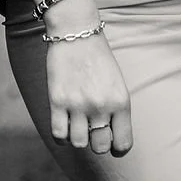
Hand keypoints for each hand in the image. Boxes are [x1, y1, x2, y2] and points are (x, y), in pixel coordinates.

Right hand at [46, 31, 132, 156]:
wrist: (76, 32)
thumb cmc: (98, 58)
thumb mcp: (117, 84)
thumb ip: (116, 110)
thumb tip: (111, 138)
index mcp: (121, 102)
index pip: (123, 143)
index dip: (117, 148)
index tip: (111, 142)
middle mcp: (101, 106)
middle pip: (100, 147)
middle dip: (96, 142)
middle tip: (91, 129)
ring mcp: (78, 104)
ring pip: (79, 143)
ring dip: (77, 137)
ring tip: (76, 123)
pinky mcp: (57, 100)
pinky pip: (58, 134)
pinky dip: (61, 135)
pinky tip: (63, 123)